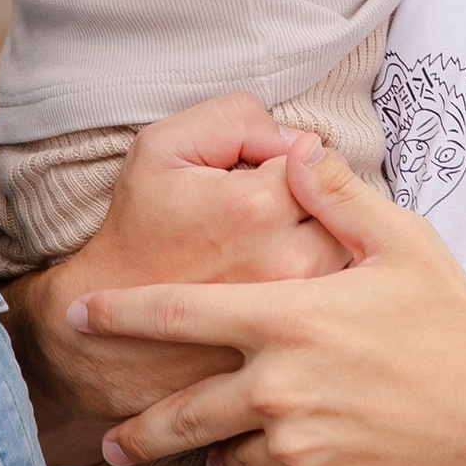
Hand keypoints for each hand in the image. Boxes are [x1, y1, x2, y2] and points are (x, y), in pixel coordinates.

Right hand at [2, 95, 345, 445]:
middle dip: (321, 209)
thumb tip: (297, 138)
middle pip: (350, 212)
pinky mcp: (303, 347)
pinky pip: (342, 304)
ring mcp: (300, 312)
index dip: (291, 167)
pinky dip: (326, 296)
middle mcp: (292, 260)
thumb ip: (236, 118)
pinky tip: (289, 296)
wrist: (110, 334)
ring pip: (354, 260)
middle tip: (275, 222)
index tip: (261, 184)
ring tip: (278, 256)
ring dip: (331, 250)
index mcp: (260, 205)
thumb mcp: (162, 148)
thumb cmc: (137, 233)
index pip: (320, 160)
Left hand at [75, 138, 465, 465]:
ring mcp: (296, 446)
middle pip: (180, 413)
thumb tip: (298, 149)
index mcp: (286, 319)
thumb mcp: (403, 243)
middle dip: (136, 428)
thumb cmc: (454, 324)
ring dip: (215, 453)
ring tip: (217, 449)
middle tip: (106, 438)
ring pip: (223, 456)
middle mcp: (278, 387)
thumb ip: (339, 197)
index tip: (77, 315)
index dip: (119, 314)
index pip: (178, 313)